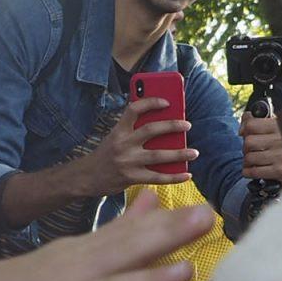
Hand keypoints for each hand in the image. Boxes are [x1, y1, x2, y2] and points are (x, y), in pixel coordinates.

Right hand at [0, 193, 208, 280]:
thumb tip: (153, 201)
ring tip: (185, 271)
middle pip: (127, 253)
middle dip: (167, 237)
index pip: (130, 234)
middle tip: (205, 219)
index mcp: (85, 254)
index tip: (206, 208)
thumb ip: (118, 231)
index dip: (168, 223)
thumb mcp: (71, 251)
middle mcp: (80, 275)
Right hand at [85, 95, 200, 193]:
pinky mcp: (131, 178)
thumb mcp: (114, 137)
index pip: (134, 109)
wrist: (86, 177)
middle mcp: (123, 144)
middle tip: (187, 125)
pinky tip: (187, 174)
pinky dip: (174, 177)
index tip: (167, 102)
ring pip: (158, 155)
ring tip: (195, 152)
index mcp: (118, 130)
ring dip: (179, 153)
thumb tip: (164, 127)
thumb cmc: (106, 155)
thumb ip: (133, 130)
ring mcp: (128, 162)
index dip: (151, 102)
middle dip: (172, 126)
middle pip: (151, 130)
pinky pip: (157, 177)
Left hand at [239, 113, 281, 183]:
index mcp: (280, 126)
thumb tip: (243, 124)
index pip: (252, 125)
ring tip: (252, 162)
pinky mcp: (280, 171)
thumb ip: (262, 123)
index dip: (244, 129)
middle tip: (250, 151)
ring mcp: (281, 156)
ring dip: (247, 162)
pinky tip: (252, 171)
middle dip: (246, 148)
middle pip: (249, 142)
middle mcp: (280, 140)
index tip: (244, 134)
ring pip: (249, 158)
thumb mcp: (280, 129)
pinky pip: (254, 171)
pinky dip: (249, 172)